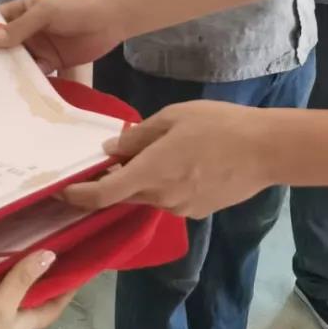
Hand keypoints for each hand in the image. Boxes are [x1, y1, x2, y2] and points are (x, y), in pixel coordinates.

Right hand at [0, 0, 124, 73]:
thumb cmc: (76, 7)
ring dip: (8, 73)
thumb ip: (20, 27)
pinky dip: (28, 82)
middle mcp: (27, 31)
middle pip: (4, 46)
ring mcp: (39, 48)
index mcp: (22, 11)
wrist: (111, 19)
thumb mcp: (45, 11)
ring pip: (18, 62)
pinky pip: (36, 74)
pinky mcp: (52, 63)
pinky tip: (17, 94)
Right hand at [0, 251, 71, 328]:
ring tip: (16, 249)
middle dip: (42, 278)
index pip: (55, 305)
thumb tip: (52, 255)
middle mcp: (11, 326)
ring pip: (9, 298)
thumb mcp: (0, 307)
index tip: (81, 265)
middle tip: (47, 246)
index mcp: (25, 324)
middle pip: (33, 300)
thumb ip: (22, 281)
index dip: (69, 288)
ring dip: (14, 278)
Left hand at [64, 100, 275, 216]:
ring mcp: (180, 208)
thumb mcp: (174, 117)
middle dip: (111, 183)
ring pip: (147, 197)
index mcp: (151, 172)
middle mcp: (161, 197)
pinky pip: (169, 199)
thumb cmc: (218, 125)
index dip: (77, 196)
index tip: (62, 190)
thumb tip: (110, 150)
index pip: (102, 195)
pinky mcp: (197, 211)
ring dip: (140, 182)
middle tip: (108, 160)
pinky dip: (164, 185)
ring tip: (155, 154)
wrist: (266, 150)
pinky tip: (181, 164)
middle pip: (123, 196)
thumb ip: (138, 136)